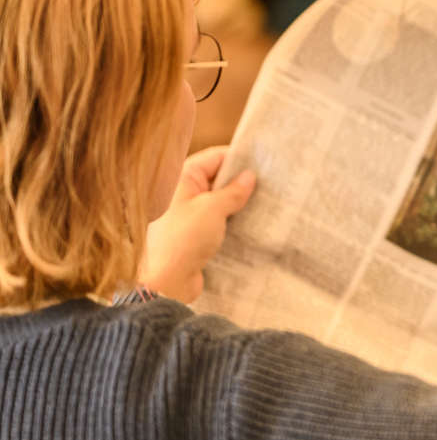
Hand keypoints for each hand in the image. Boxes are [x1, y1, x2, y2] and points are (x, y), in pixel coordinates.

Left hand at [143, 146, 255, 302]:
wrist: (165, 282)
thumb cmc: (183, 239)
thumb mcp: (213, 209)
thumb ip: (233, 191)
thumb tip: (249, 176)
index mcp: (180, 178)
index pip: (214, 157)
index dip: (239, 158)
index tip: (263, 163)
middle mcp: (181, 193)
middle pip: (217, 178)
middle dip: (240, 182)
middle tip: (268, 184)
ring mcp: (187, 214)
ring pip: (218, 201)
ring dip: (237, 203)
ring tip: (264, 203)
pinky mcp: (193, 234)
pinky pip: (216, 220)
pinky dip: (231, 220)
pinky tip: (251, 223)